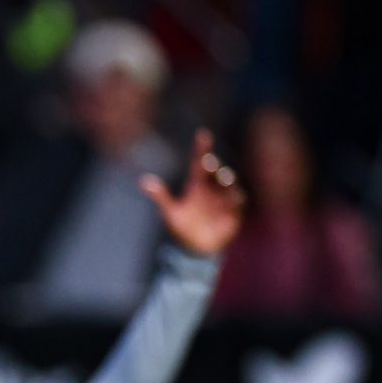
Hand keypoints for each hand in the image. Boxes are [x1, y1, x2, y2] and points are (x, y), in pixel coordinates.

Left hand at [142, 129, 242, 257]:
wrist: (198, 248)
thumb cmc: (184, 228)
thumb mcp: (171, 213)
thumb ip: (161, 196)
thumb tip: (143, 180)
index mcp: (197, 185)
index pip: (200, 162)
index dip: (202, 148)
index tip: (203, 134)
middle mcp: (212, 188)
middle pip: (215, 172)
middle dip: (213, 167)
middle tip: (208, 163)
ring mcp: (224, 198)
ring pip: (228, 184)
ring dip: (227, 180)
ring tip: (223, 178)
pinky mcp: (234, 210)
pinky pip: (238, 202)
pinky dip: (235, 199)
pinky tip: (232, 199)